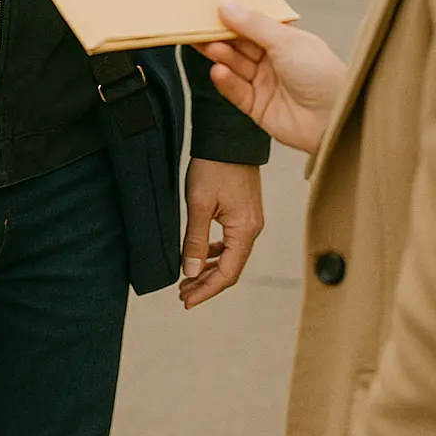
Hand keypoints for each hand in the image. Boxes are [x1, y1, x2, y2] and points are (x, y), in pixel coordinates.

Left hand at [179, 159, 262, 309]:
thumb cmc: (214, 166)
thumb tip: (190, 273)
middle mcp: (252, 228)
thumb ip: (195, 240)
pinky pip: (231, 241)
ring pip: (231, 255)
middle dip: (206, 284)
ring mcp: (250, 220)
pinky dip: (215, 252)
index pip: (227, 274)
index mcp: (245, 230)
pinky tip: (200, 254)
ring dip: (209, 269)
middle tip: (183, 294)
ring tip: (187, 278)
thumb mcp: (199, 204)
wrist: (229, 135)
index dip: (206, 290)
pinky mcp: (244, 211)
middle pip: (231, 268)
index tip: (186, 300)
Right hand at [198, 3, 346, 155]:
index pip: (251, 24)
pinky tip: (219, 71)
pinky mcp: (257, 107)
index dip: (232, 16)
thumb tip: (226, 5)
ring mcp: (264, 84)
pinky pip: (236, 91)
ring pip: (235, 66)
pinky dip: (226, 81)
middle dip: (219, 36)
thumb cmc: (322, 75)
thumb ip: (253, 24)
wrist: (336, 119)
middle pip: (238, 45)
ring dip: (222, 56)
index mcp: (283, 40)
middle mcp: (272, 60)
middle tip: (198, 27)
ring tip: (209, 47)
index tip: (209, 7)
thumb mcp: (286, 41)